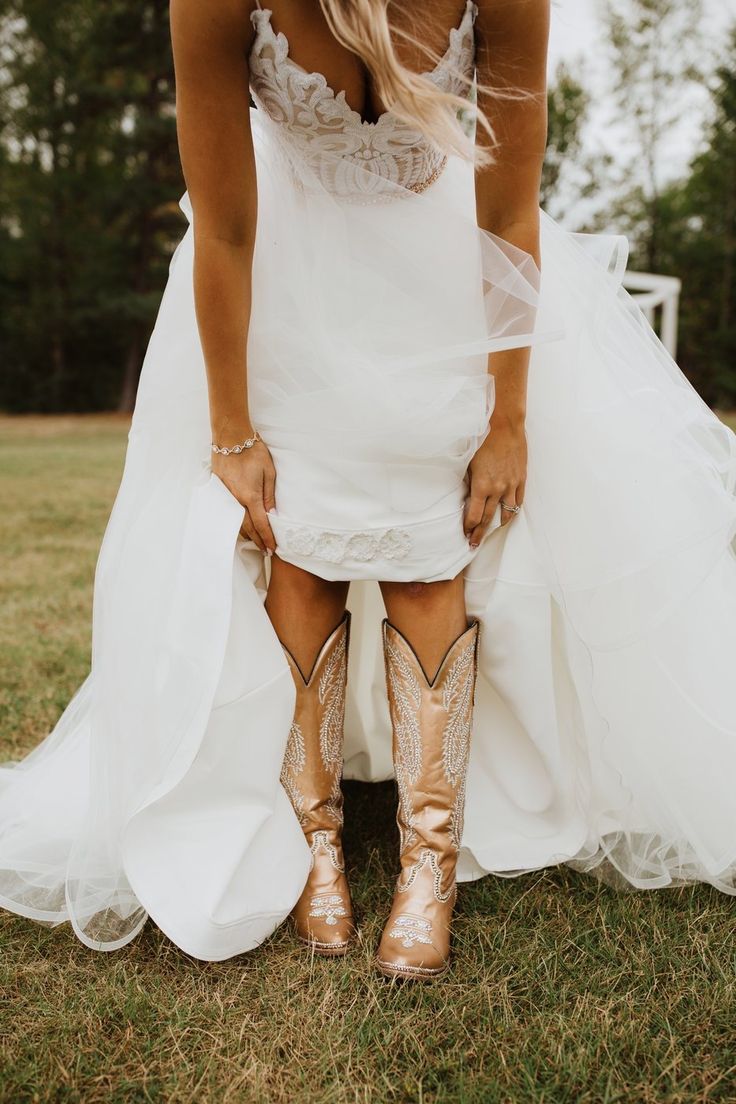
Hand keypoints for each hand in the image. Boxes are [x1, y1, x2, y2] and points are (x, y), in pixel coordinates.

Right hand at [212, 439, 276, 554]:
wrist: (231, 437)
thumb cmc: (253, 452)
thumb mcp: (269, 473)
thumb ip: (269, 496)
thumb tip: (272, 515)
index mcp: (250, 496)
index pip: (261, 525)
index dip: (267, 538)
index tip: (272, 549)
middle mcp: (236, 500)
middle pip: (247, 528)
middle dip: (257, 540)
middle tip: (265, 550)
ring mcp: (225, 496)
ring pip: (235, 521)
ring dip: (246, 533)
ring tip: (255, 540)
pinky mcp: (218, 491)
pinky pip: (227, 512)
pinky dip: (235, 521)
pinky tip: (240, 525)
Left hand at [464, 417, 526, 547]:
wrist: (504, 425)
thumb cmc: (483, 439)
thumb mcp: (468, 461)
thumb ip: (468, 481)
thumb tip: (465, 496)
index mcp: (481, 486)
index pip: (474, 515)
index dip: (469, 527)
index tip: (464, 535)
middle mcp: (498, 489)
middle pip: (488, 518)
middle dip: (479, 533)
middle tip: (473, 544)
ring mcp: (512, 485)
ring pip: (506, 513)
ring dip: (498, 524)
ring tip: (492, 532)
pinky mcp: (521, 478)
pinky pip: (518, 501)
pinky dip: (512, 509)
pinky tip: (507, 514)